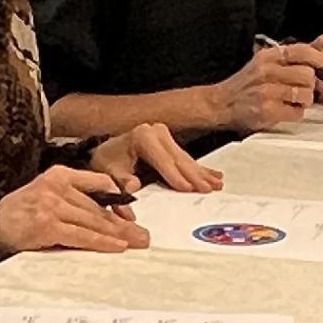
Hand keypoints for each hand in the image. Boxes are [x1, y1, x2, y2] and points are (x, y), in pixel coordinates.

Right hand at [0, 166, 149, 254]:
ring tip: (137, 242)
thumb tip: (109, 217)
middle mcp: (57, 186)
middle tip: (144, 236)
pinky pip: (81, 235)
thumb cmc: (22, 213)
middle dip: (124, 224)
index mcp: (60, 174)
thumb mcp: (47, 194)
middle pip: (99, 207)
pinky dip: (101, 242)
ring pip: (94, 221)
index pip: (99, 183)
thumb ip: (74, 199)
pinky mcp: (48, 225)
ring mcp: (52, 205)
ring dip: (118, 234)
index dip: (119, 200)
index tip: (130, 216)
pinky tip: (116, 246)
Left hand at [91, 120, 222, 193]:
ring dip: (201, 173)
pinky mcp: (169, 141)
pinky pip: (186, 158)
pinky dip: (200, 168)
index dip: (175, 176)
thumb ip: (120, 182)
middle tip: (208, 189)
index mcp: (142, 137)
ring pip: (186, 158)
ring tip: (216, 185)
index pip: (163, 160)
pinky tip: (215, 175)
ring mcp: (164, 135)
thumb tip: (133, 189)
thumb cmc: (108, 162)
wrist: (106, 152)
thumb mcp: (109, 172)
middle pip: (179, 158)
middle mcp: (155, 132)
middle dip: (194, 176)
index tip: (188, 189)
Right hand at [202, 45, 322, 134]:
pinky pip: (297, 112)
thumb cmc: (246, 86)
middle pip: (309, 74)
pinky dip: (295, 114)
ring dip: (304, 101)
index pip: (305, 51)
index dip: (321, 61)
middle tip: (302, 91)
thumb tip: (320, 62)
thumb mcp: (263, 65)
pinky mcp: (267, 110)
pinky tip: (284, 111)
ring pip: (306, 93)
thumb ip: (287, 61)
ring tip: (292, 102)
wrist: (220, 104)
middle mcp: (267, 70)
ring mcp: (267, 90)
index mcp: (269, 56)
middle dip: (310, 85)